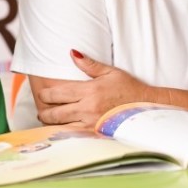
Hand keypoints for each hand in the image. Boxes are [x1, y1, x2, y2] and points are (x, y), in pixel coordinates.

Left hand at [34, 51, 151, 126]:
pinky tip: (61, 132)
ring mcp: (92, 122)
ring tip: (47, 121)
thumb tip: (72, 52)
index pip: (59, 93)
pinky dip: (66, 134)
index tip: (42, 94)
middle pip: (56, 112)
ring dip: (52, 124)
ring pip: (63, 125)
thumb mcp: (110, 72)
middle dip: (44, 112)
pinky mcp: (96, 133)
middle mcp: (88, 107)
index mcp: (90, 90)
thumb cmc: (129, 88)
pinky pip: (75, 135)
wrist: (146, 106)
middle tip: (41, 111)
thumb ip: (89, 64)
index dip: (46, 94)